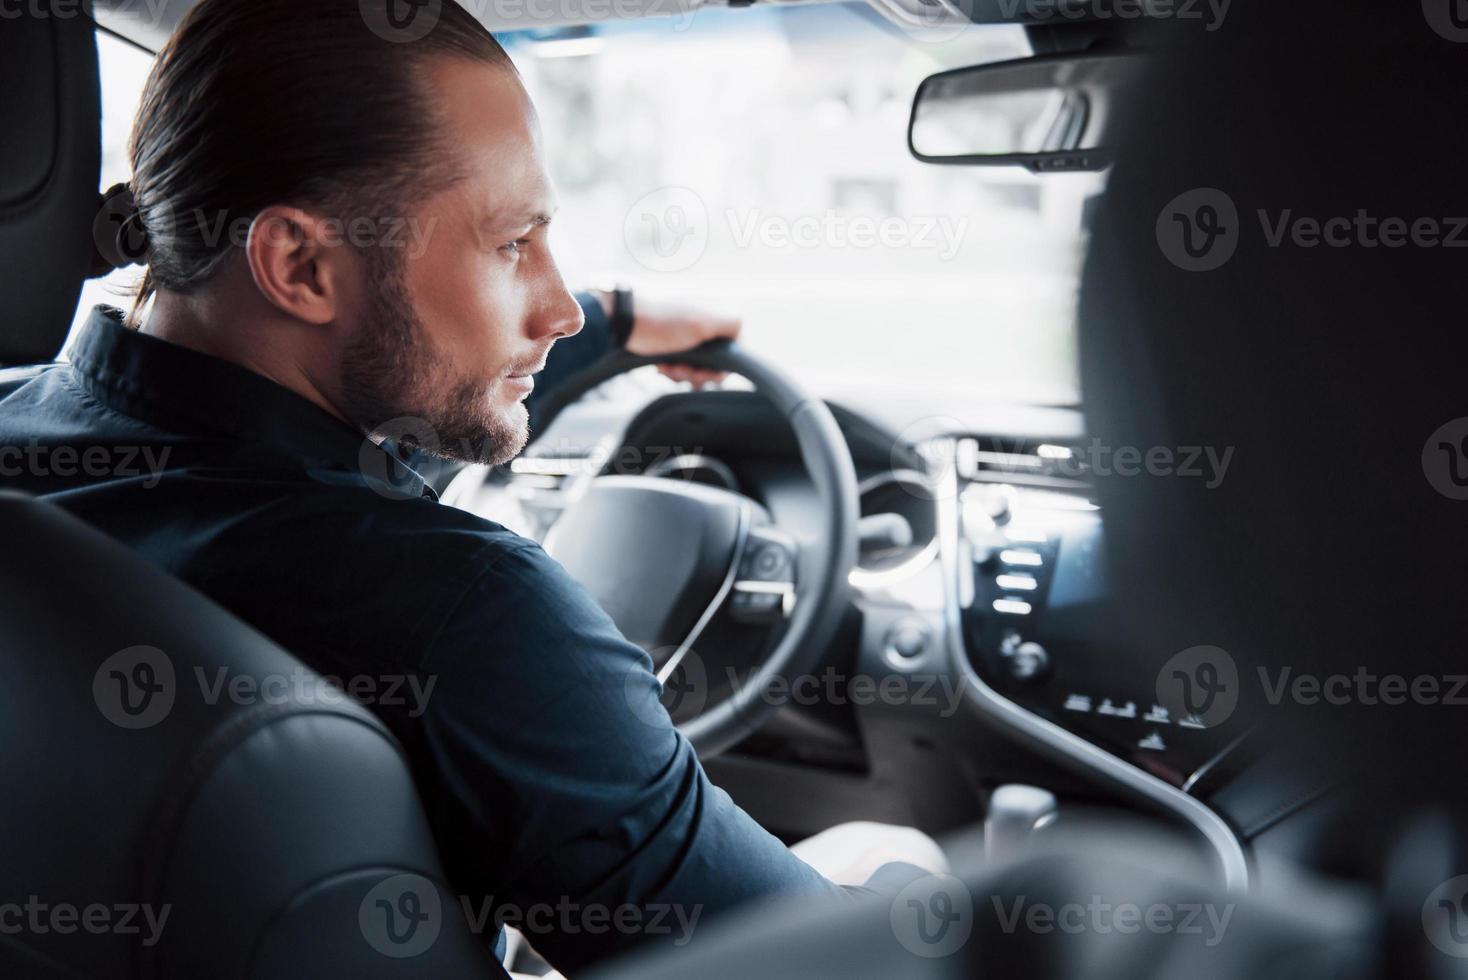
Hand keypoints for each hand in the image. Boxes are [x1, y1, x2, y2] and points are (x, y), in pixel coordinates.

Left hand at [599, 291, 741, 387]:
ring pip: (694, 362)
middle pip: (713, 359)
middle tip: (681, 371)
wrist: (620, 319)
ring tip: (666, 368)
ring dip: (682, 372)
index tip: (702, 373)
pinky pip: (677, 359)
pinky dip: (670, 367)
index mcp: (714, 311)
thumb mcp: (704, 321)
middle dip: (697, 371)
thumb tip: (740, 335)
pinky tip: (659, 365)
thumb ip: (732, 324)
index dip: (719, 367)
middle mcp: (702, 319)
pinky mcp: (665, 338)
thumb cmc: (661, 320)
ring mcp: (683, 329)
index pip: (733, 348)